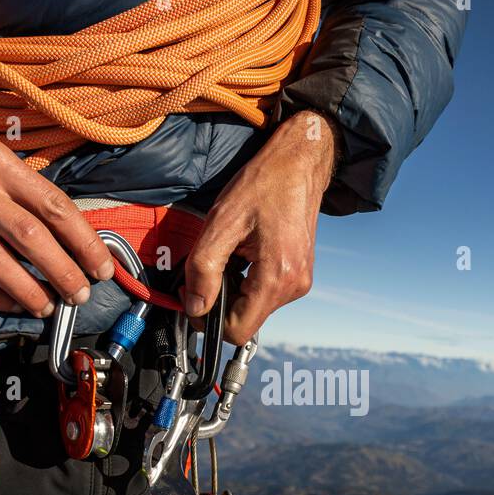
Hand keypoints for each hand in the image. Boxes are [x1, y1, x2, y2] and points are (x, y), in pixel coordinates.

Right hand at [0, 61, 112, 315]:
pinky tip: (5, 302)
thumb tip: (53, 217)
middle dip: (63, 271)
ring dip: (27, 290)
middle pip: (28, 235)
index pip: (50, 202)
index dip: (82, 239)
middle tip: (80, 294)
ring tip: (48, 307)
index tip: (101, 264)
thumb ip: (5, 174)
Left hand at [184, 110, 337, 343]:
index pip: (236, 331)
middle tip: (206, 268)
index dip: (207, 318)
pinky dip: (247, 282)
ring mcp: (299, 283)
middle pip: (244, 321)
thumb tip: (194, 306)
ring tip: (231, 254)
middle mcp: (293, 286)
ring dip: (233, 289)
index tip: (194, 291)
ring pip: (253, 308)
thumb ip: (203, 268)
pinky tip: (245, 254)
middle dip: (219, 301)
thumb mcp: (221, 222)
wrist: (298, 163)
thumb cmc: (263, 184)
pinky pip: (265, 295)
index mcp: (276, 277)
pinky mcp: (299, 276)